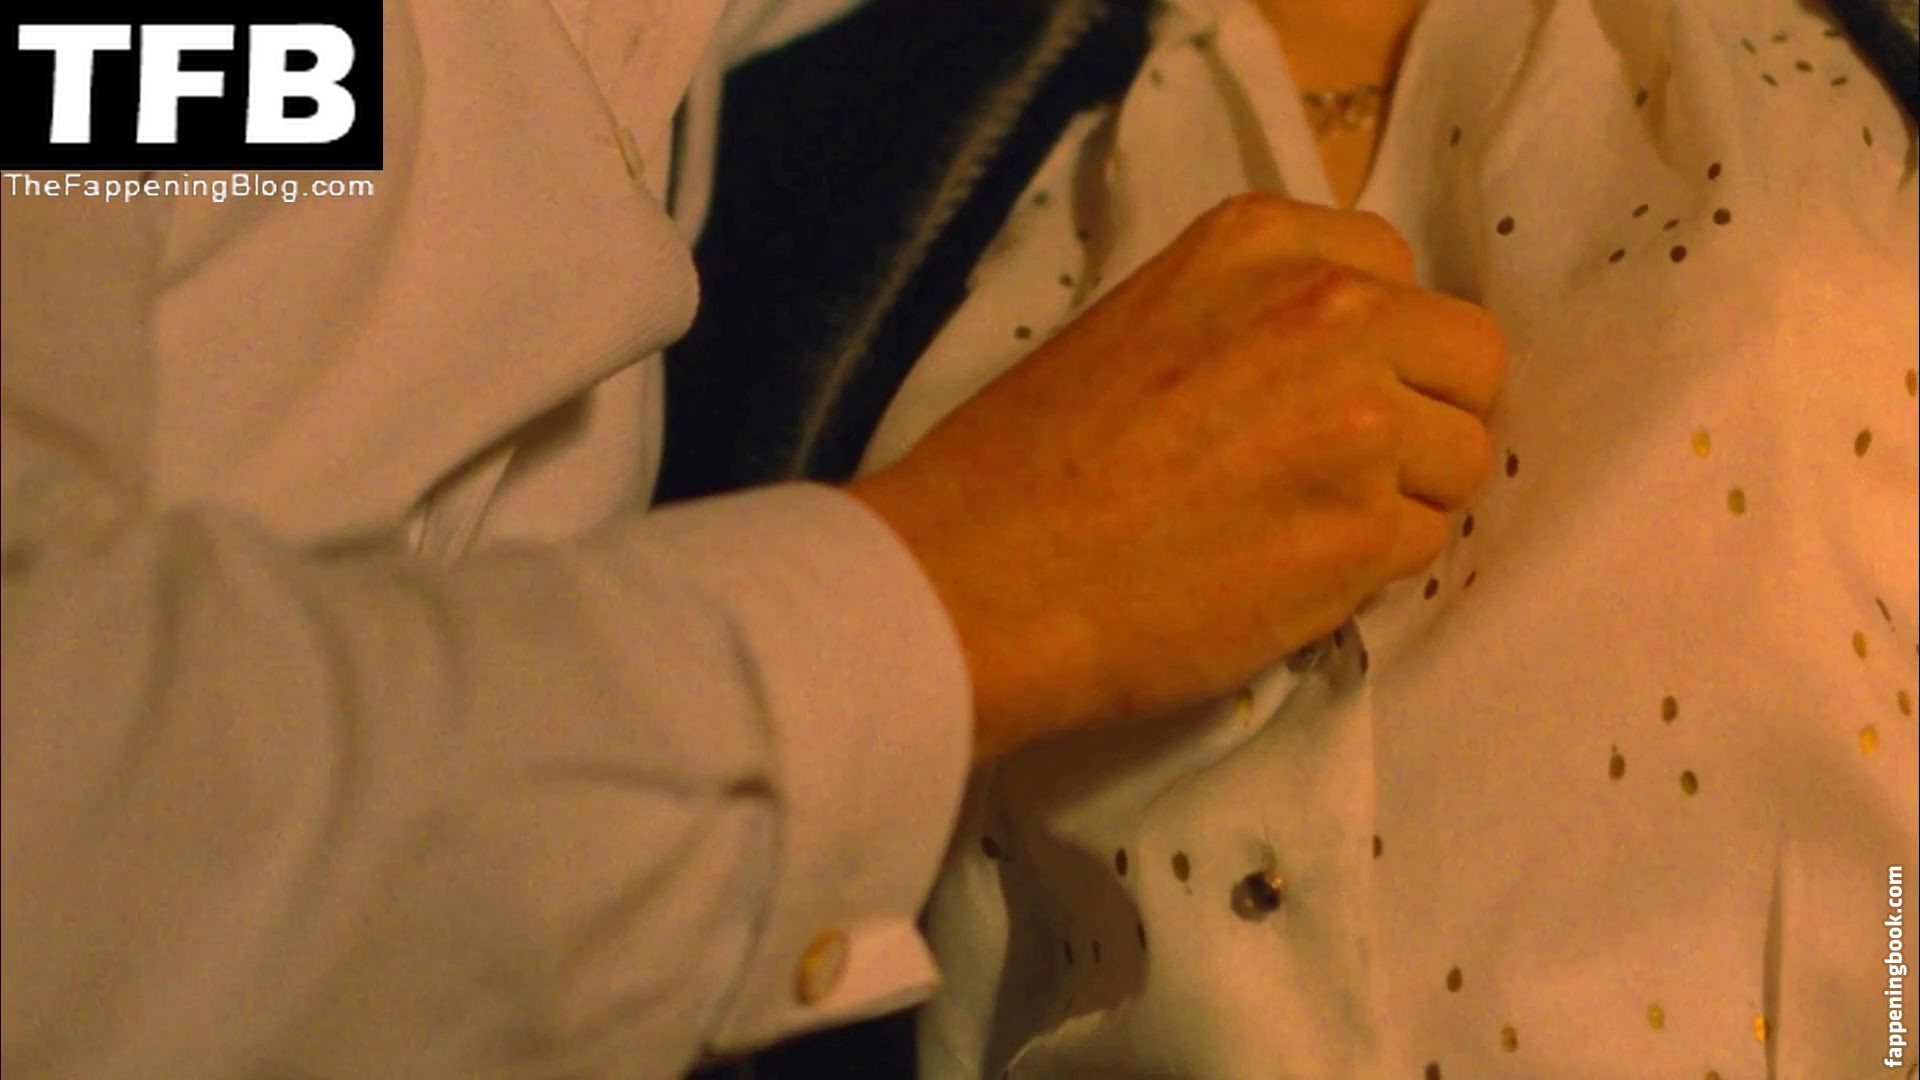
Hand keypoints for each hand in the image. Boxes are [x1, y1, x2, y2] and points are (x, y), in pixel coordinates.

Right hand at [848, 193, 1503, 759]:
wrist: (981, 576)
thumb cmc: (1025, 460)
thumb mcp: (1140, 317)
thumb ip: (1253, 314)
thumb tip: (1340, 362)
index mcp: (1259, 242)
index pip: (1399, 271)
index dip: (1377, 341)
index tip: (1329, 388)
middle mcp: (1328, 311)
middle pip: (1467, 356)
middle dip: (1424, 413)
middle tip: (1344, 469)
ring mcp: (1359, 424)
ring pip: (1463, 458)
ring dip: (1405, 498)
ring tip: (1304, 528)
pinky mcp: (1362, 535)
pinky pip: (1424, 546)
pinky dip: (1371, 569)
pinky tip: (1286, 573)